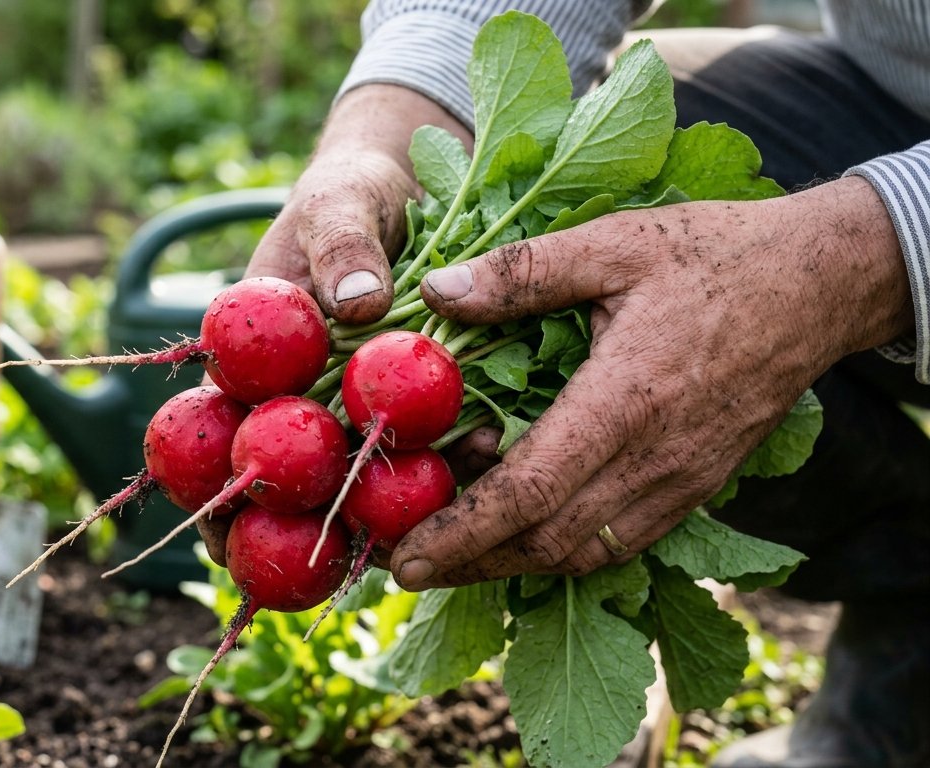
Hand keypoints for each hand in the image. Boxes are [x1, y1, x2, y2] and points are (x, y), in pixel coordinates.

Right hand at [199, 84, 474, 565]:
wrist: (407, 189)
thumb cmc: (350, 194)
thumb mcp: (341, 204)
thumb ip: (343, 247)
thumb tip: (356, 304)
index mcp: (250, 357)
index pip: (214, 435)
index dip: (212, 496)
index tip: (225, 542)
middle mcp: (294, 394)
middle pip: (282, 480)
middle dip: (294, 534)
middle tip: (323, 572)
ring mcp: (349, 408)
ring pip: (351, 479)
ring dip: (373, 516)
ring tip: (408, 546)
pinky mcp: (405, 410)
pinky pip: (417, 451)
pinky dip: (437, 472)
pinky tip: (470, 487)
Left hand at [389, 176, 914, 589]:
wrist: (820, 283)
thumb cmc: (714, 254)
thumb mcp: (614, 241)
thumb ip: (522, 272)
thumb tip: (436, 294)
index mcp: (626, 400)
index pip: (531, 492)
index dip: (463, 533)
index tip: (406, 557)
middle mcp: (655, 459)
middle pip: (547, 541)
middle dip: (469, 561)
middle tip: (405, 562)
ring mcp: (680, 481)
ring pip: (581, 552)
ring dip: (510, 561)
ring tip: (449, 552)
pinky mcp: (694, 487)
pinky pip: (617, 540)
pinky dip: (559, 548)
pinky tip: (518, 529)